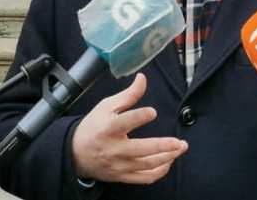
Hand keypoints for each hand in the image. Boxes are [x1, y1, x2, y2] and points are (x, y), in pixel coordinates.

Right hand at [71, 73, 187, 184]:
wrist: (76, 153)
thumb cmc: (94, 126)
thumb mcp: (106, 106)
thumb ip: (128, 94)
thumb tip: (143, 78)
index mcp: (108, 128)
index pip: (124, 122)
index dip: (139, 117)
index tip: (153, 112)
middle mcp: (113, 148)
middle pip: (141, 150)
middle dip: (163, 146)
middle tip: (179, 142)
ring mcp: (119, 165)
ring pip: (146, 165)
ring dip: (167, 157)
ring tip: (180, 148)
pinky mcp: (122, 176)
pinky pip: (145, 178)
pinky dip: (160, 171)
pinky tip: (169, 161)